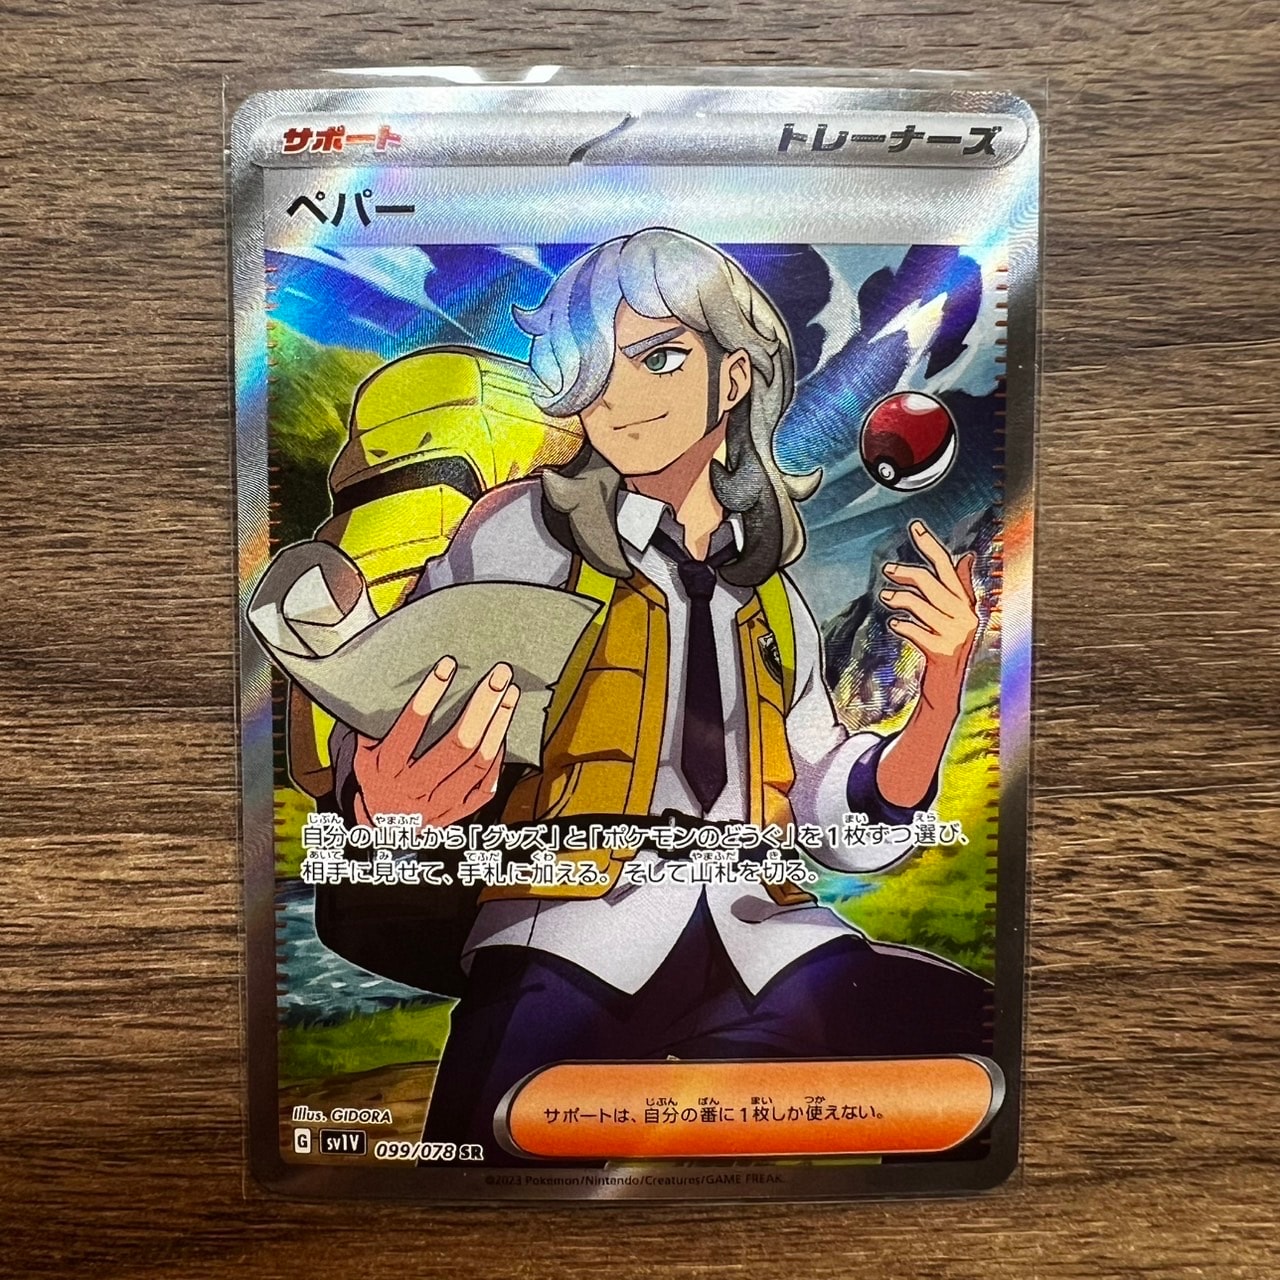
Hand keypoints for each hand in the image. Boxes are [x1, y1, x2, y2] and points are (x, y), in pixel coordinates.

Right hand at [353, 657, 519, 826]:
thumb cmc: (376, 778)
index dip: (429, 695)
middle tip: (499, 676)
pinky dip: (497, 760)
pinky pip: (484, 788)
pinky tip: (504, 733)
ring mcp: (436, 806)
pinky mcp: (455, 816)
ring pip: (477, 764)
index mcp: (385, 769)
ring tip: (510, 696)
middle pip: (456, 745)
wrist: (382, 831)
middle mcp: (412, 789)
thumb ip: (377, 726)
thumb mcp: (364, 753)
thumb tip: (393, 683)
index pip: (410, 729)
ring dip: (498, 727)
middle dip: (482, 706)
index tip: (447, 666)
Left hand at [879, 520, 978, 712]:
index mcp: (966, 602)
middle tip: (888, 569)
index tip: (914, 526)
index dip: (931, 545)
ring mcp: (954, 634)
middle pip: (932, 582)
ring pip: (921, 605)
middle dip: (907, 573)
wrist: (947, 689)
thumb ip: (960, 587)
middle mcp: (964, 615)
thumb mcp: (957, 616)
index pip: (948, 566)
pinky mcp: (942, 651)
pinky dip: (902, 626)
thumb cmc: (947, 648)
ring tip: (885, 597)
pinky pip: (915, 631)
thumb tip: (967, 556)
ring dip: (899, 599)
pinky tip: (894, 625)